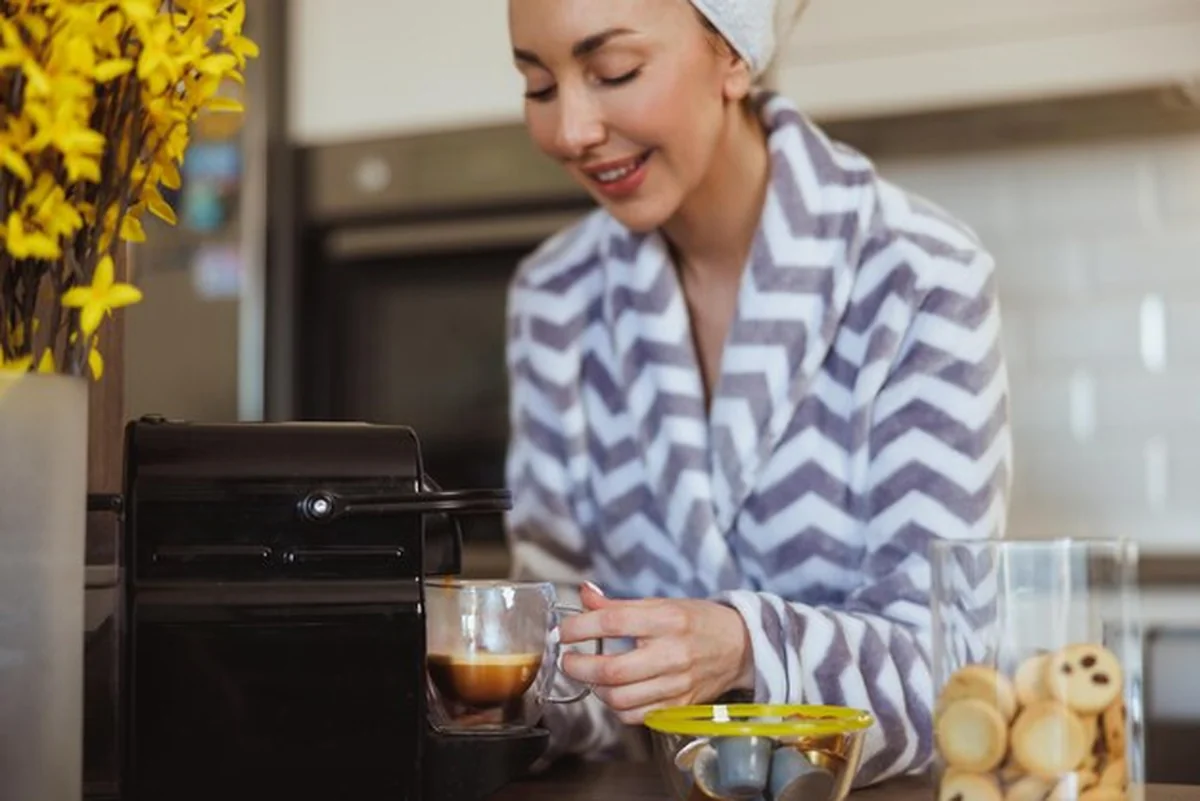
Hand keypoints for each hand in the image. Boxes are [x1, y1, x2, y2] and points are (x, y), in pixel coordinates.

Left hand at [558, 582, 753, 724]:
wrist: (741, 647)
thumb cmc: (698, 621)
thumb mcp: (662, 603)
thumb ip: (619, 604)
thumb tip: (584, 595)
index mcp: (666, 619)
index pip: (612, 622)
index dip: (580, 627)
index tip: (564, 632)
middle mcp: (672, 653)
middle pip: (612, 669)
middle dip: (579, 666)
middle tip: (568, 660)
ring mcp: (677, 683)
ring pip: (620, 698)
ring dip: (595, 688)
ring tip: (592, 676)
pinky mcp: (679, 705)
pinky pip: (636, 716)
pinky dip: (617, 707)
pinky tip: (615, 692)